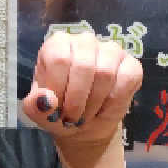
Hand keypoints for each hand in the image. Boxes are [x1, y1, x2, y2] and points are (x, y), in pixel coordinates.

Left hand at [21, 30, 141, 149]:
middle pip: (84, 65)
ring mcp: (110, 50)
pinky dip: (113, 102)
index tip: (57, 108)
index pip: (59, 58)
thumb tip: (45, 99)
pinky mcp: (131, 65)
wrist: (84, 126)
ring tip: (86, 114)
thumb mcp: (40, 113)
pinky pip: (127, 79)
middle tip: (72, 117)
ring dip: (94, 103)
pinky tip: (104, 107)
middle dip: (77, 100)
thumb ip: (35, 105)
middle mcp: (84, 41)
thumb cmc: (59, 112)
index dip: (59, 88)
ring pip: (105, 73)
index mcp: (58, 44)